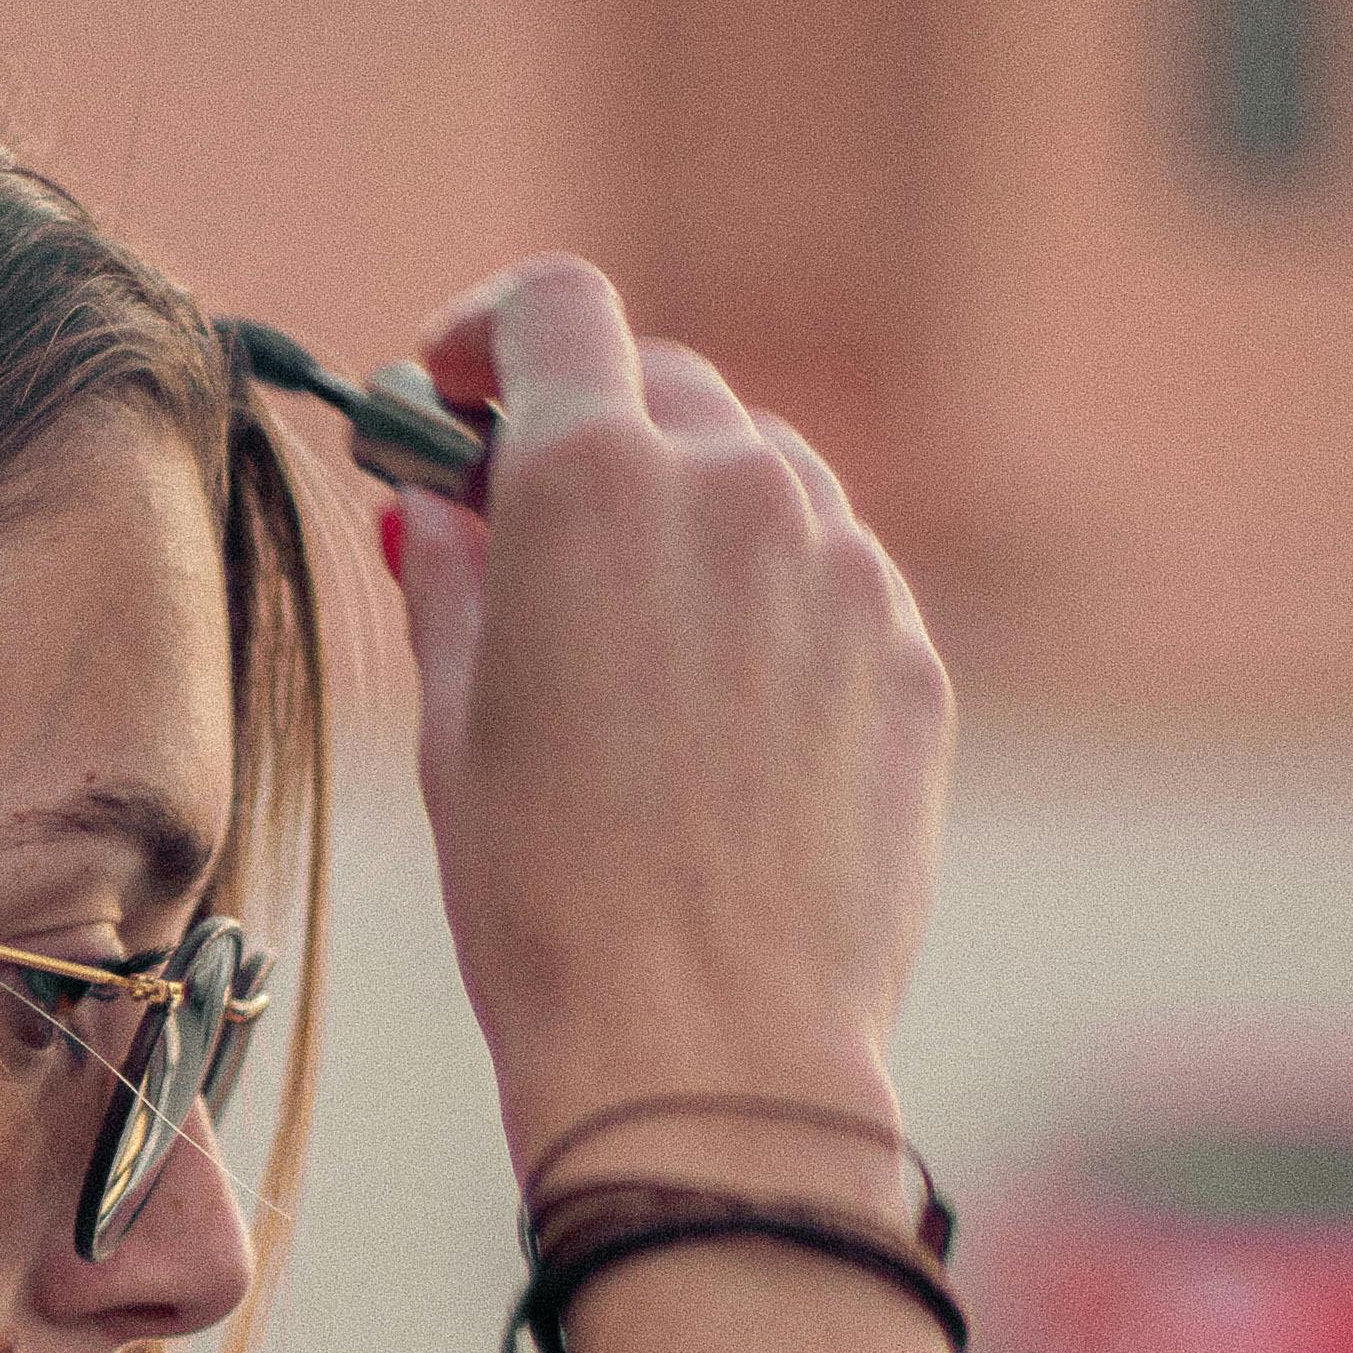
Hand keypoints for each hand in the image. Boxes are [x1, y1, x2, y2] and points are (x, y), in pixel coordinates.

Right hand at [383, 260, 949, 1191]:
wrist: (707, 1045)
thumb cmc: (546, 896)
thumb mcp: (452, 721)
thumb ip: (452, 578)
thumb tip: (442, 512)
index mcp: (594, 483)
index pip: (557, 307)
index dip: (491, 330)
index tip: (456, 390)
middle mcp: (736, 488)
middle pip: (665, 383)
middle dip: (592, 432)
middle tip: (530, 531)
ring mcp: (844, 568)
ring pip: (764, 476)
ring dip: (692, 515)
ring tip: (634, 645)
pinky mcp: (910, 656)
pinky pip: (833, 581)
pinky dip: (771, 606)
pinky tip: (723, 723)